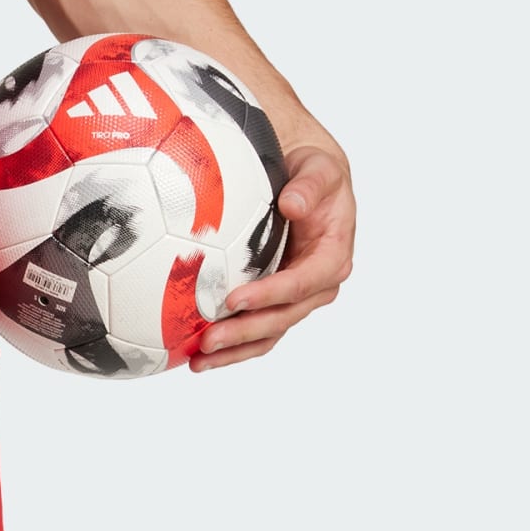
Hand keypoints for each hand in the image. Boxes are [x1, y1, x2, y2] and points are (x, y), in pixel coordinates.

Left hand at [191, 136, 354, 371]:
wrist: (308, 184)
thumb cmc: (315, 175)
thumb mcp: (320, 169)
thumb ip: (311, 185)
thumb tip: (293, 203)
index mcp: (331, 258)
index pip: (300, 284)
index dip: (269, 295)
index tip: (234, 299)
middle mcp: (317, 286)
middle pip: (280, 318)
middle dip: (244, 332)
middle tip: (207, 339)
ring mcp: (295, 301)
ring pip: (266, 334)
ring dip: (233, 351)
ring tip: (198, 361)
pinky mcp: (275, 306)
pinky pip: (254, 335)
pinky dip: (229, 348)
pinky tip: (198, 357)